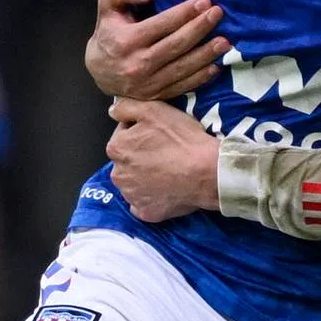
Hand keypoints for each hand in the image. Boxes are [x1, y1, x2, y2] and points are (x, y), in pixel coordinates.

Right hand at [85, 0, 229, 100]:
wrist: (98, 71)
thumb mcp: (107, 6)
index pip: (161, 25)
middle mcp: (137, 64)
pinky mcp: (156, 96)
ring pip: (183, 68)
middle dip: (200, 29)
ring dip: (206, 54)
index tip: (204, 1)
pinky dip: (201, 78)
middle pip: (176, 45)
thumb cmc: (109, 32)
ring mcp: (148, 84)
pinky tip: (216, 66)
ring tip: (225, 41)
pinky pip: (182, 87)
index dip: (184, 13)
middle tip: (218, 14)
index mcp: (126, 41)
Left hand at [106, 97, 219, 220]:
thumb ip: (126, 107)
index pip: (123, 133)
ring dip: (144, 175)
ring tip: (168, 168)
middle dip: (140, 153)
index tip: (158, 131)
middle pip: (127, 159)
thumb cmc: (181, 139)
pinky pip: (143, 202)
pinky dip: (151, 196)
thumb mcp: (154, 110)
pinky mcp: (145, 212)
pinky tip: (166, 187)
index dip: (141, 129)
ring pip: (134, 181)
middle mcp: (118, 174)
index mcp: (117, 148)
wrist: (207, 172)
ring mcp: (131, 196)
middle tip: (165, 149)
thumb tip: (113, 110)